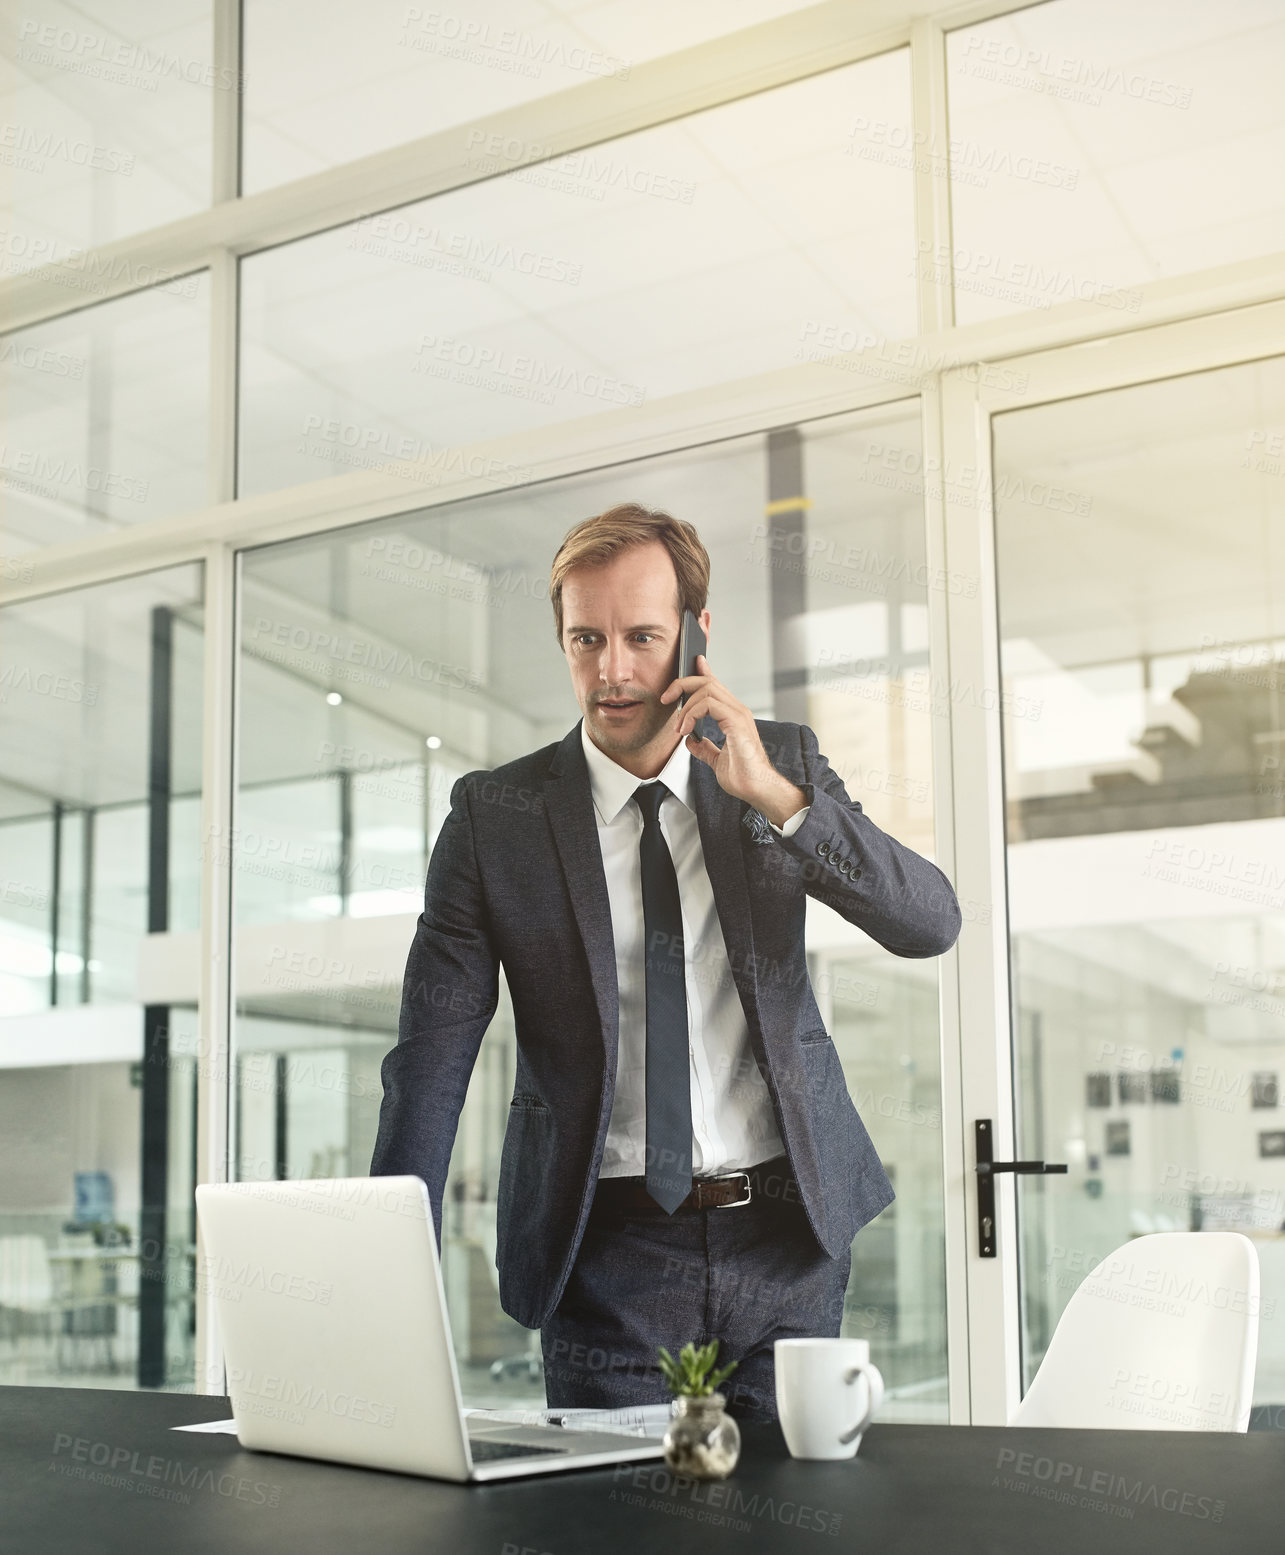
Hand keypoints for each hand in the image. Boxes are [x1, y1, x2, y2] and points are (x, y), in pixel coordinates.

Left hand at [660, 654, 806, 825]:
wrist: (757, 788)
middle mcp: (738, 711)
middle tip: (667, 698)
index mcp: (734, 716)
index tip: (693, 663)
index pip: (716, 686)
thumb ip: (705, 749)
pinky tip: (686, 729)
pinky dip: (692, 713)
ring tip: (679, 726)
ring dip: (685, 705)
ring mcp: (739, 714)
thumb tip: (691, 741)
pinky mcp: (737, 722)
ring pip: (707, 689)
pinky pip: (710, 704)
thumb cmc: (744, 776)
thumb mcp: (717, 760)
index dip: (703, 672)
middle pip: (708, 682)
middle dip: (683, 684)